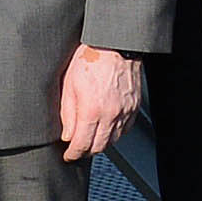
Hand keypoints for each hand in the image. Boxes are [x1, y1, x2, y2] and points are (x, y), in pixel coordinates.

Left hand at [55, 44, 142, 162]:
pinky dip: (114, 134)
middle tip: (77, 150)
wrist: (113, 45)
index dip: (73, 154)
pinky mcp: (133, 107)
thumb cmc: (90, 59)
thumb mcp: (69, 85)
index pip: (82, 144)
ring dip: (100, 144)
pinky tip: (106, 128)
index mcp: (92, 110)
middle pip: (99, 147)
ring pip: (113, 140)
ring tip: (90, 139)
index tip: (68, 155)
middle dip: (86, 152)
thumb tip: (67, 135)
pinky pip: (125, 129)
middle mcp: (111, 114)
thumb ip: (67, 114)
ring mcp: (125, 111)